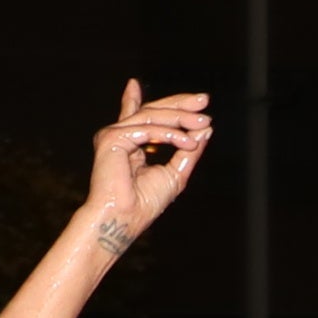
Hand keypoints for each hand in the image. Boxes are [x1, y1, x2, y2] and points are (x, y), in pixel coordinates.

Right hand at [80, 84, 218, 249]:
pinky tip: (189, 142)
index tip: (194, 98)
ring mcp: (113, 134)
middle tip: (204, 100)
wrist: (124, 220)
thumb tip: (205, 128)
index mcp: (131, 143)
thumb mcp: (176, 173)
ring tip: (204, 122)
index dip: (170, 102)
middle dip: (180, 104)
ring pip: (152, 116)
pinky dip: (170, 135)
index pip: (149, 115)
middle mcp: (119, 135)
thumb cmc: (144, 204)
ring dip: (181, 118)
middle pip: (153, 110)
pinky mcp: (112, 138)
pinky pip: (147, 130)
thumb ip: (188, 150)